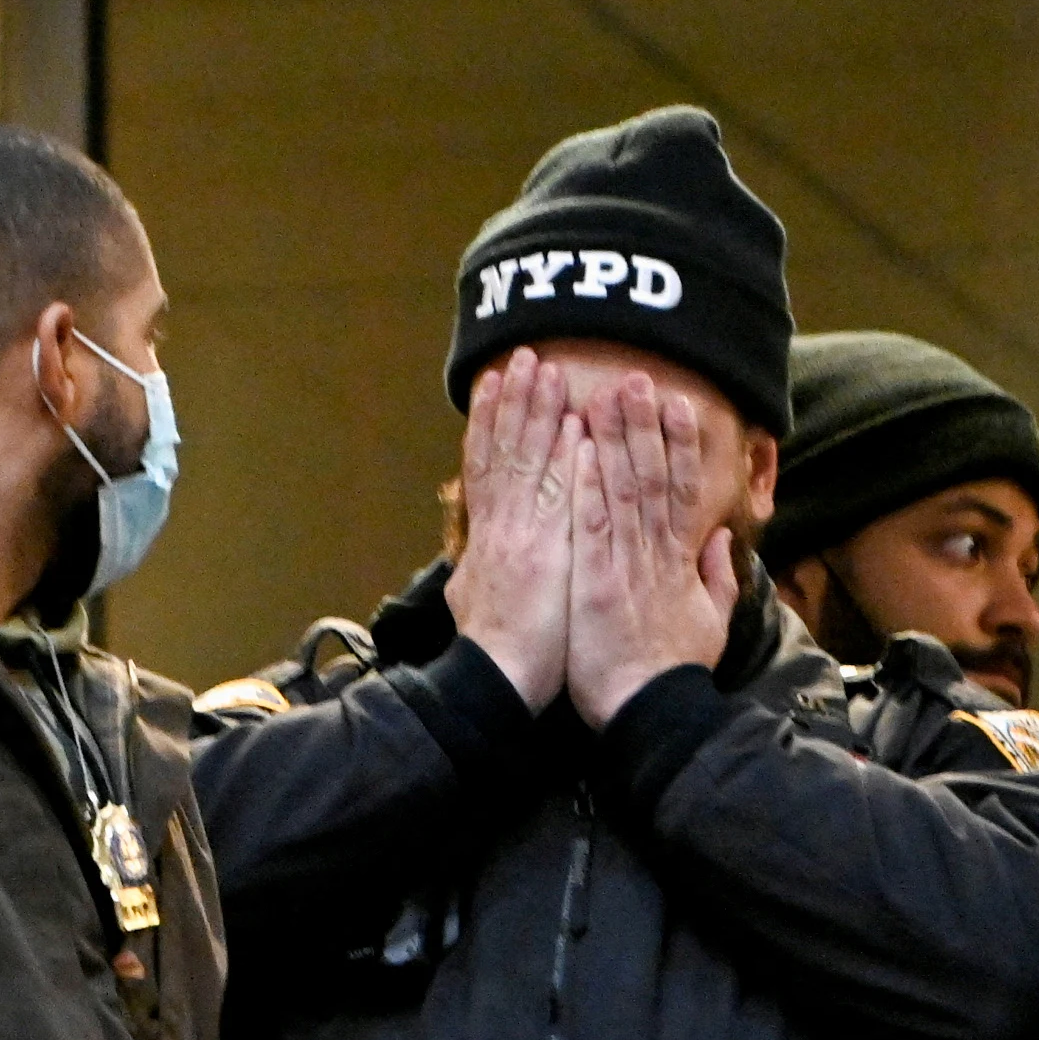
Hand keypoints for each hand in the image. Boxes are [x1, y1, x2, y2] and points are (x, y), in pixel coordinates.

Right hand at [447, 356, 576, 717]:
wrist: (496, 682)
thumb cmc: (498, 653)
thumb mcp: (477, 601)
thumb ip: (478, 573)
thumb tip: (467, 566)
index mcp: (486, 537)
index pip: (486, 467)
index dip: (489, 424)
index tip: (495, 385)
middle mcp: (498, 527)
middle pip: (502, 450)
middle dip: (512, 402)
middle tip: (521, 357)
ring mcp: (517, 534)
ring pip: (524, 460)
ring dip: (534, 412)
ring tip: (541, 368)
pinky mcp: (540, 550)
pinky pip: (553, 493)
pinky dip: (561, 457)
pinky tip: (571, 424)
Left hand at [560, 361, 736, 723]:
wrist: (651, 711)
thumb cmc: (673, 672)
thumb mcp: (710, 622)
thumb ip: (717, 578)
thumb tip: (721, 540)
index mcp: (680, 560)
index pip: (683, 489)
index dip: (681, 444)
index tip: (678, 404)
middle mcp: (655, 553)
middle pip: (653, 476)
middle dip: (645, 425)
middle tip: (637, 378)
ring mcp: (626, 565)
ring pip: (622, 489)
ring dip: (614, 440)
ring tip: (607, 395)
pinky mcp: (597, 582)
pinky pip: (592, 524)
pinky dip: (586, 486)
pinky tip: (578, 451)